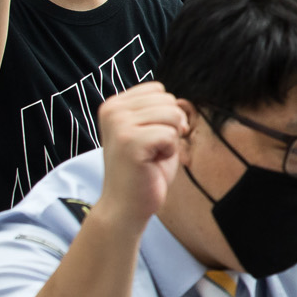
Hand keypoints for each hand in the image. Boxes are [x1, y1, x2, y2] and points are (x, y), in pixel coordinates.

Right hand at [95, 83, 189, 229]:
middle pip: (169, 101)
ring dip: (170, 140)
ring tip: (151, 155)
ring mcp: (118, 124)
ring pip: (172, 115)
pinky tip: (151, 163)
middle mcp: (112, 110)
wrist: (126, 206)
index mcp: (114, 104)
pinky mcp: (130, 141)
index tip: (149, 138)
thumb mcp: (151, 130)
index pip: (159, 90)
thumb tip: (183, 101)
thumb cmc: (144, 170)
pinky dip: (169, 152)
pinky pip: (170, 134)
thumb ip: (161, 110)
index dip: (165, 116)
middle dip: (170, 127)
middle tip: (151, 150)